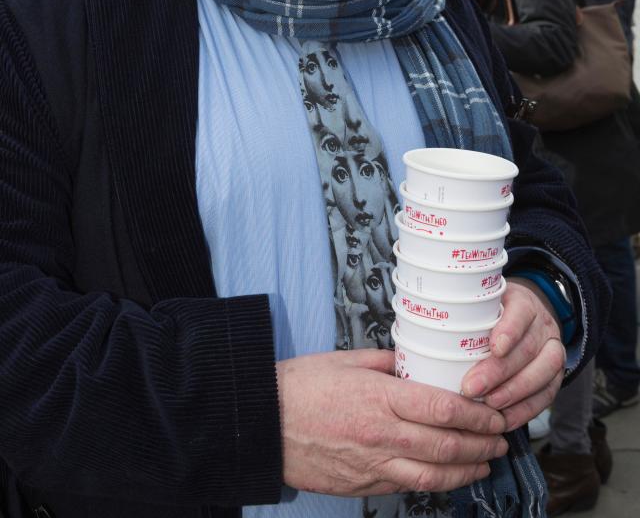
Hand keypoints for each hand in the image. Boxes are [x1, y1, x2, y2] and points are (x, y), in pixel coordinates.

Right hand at [277, 348, 507, 496]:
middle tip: (501, 439)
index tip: (495, 413)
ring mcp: (373, 464)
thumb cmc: (302, 385)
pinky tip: (447, 476)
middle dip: (482, 444)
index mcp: (380, 398)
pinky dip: (434, 483)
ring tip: (485, 463)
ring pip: (433, 476)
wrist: (263, 423)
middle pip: (447, 446)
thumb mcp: (347, 360)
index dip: (477, 415)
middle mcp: (382, 434)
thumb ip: (386, 363)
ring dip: (467, 470)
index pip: (443, 409)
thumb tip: (414, 363)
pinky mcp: (363, 484)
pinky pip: (407, 486)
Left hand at [461, 279, 565, 430]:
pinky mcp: (556, 375)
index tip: (494, 347)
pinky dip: (526, 410)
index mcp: (523, 303)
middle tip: (471, 388)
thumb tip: (417, 328)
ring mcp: (553, 350)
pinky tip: (505, 420)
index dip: (509, 330)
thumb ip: (462, 313)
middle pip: (527, 349)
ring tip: (489, 405)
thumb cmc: (494, 312)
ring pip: (543, 373)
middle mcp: (542, 325)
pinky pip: (546, 395)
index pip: (520, 313)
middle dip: (499, 372)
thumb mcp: (482, 303)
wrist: (527, 316)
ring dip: (514, 393)